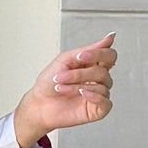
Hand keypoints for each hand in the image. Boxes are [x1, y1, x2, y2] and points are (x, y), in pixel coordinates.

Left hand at [13, 33, 116, 147]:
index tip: (80, 56)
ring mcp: (99, 94)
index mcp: (92, 65)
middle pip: (103, 71)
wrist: (38, 104)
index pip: (109, 56)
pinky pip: (105, 102)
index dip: (98, 54)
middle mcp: (97, 80)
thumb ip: (89, 49)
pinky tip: (81, 93)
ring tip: (61, 88)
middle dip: (80, 73)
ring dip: (77, 85)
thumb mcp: (66, 59)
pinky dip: (94, 96)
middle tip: (62, 76)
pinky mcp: (97, 110)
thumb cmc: (48, 82)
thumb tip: (110, 38)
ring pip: (101, 86)